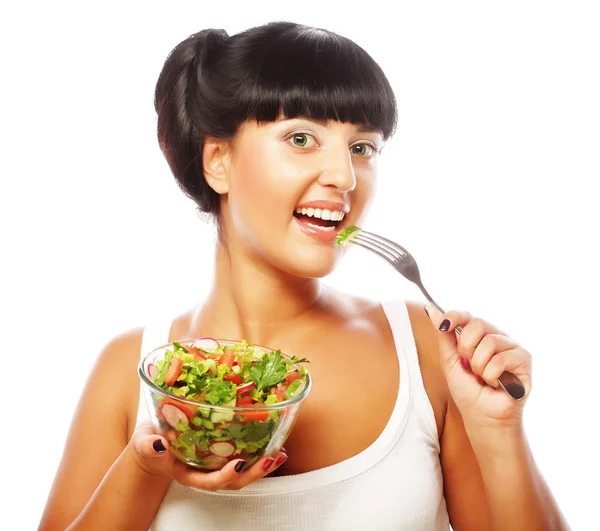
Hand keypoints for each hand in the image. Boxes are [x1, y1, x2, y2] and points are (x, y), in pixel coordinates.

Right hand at [127, 419, 287, 489]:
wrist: (154, 442)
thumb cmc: (150, 442)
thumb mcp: (144, 442)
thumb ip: (148, 445)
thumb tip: (158, 445)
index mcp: (188, 473)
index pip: (209, 481)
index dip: (225, 476)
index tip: (239, 464)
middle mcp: (205, 472)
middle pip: (233, 481)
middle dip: (254, 473)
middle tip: (272, 458)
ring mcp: (216, 464)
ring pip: (243, 472)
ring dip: (263, 465)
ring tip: (280, 453)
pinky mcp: (222, 452)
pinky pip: (243, 455)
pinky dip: (259, 451)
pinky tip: (274, 442)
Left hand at [424, 305, 531, 429]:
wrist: (482, 416)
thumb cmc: (468, 390)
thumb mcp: (449, 361)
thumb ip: (443, 336)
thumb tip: (430, 310)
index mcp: (479, 336)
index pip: (467, 316)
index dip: (454, 316)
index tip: (443, 324)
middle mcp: (497, 337)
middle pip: (478, 323)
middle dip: (466, 347)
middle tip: (468, 365)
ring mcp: (512, 346)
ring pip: (490, 341)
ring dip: (479, 365)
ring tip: (483, 377)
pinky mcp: (524, 359)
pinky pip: (502, 358)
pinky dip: (492, 374)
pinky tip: (495, 383)